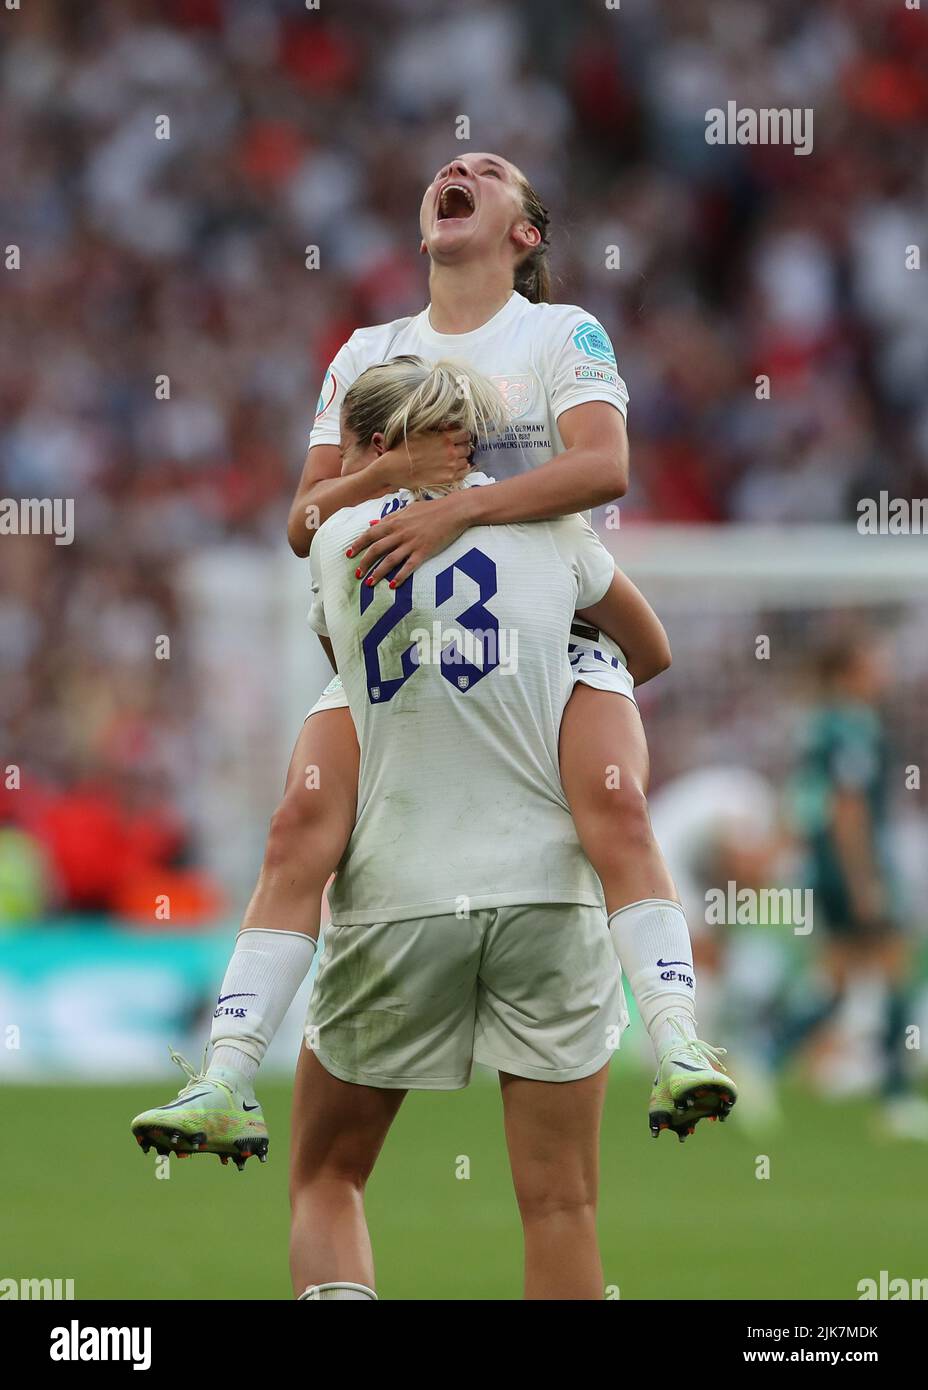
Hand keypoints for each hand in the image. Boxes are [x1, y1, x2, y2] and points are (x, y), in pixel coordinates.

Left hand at [347, 491, 471, 587]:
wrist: (454, 511)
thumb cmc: (431, 509)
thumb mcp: (407, 509)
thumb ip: (389, 517)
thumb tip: (372, 523)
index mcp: (395, 522)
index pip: (370, 534)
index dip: (358, 544)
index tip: (348, 554)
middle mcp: (400, 533)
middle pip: (376, 549)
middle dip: (364, 562)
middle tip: (356, 574)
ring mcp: (412, 543)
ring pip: (390, 560)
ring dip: (378, 573)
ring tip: (369, 583)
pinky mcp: (424, 551)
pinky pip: (409, 566)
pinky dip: (400, 576)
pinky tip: (394, 586)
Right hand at [379, 428, 471, 492]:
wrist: (394, 468)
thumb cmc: (404, 448)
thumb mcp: (420, 431)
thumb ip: (437, 428)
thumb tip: (449, 425)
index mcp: (444, 438)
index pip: (465, 434)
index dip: (462, 434)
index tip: (458, 436)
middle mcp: (450, 452)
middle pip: (467, 448)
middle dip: (461, 446)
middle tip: (454, 448)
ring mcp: (450, 467)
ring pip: (466, 461)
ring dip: (460, 459)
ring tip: (452, 459)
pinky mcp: (447, 479)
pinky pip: (463, 473)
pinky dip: (461, 470)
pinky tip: (454, 468)